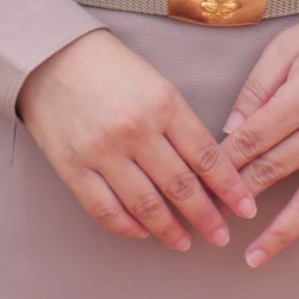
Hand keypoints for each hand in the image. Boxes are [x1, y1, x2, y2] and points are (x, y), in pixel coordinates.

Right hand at [18, 29, 257, 252]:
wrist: (53, 56)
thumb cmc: (111, 68)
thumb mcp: (157, 84)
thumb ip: (180, 124)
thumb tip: (207, 169)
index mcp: (163, 103)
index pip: (206, 156)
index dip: (229, 188)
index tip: (245, 207)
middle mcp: (135, 129)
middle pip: (181, 186)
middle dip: (206, 217)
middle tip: (221, 236)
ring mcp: (102, 150)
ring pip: (145, 204)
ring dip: (170, 230)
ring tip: (184, 242)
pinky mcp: (73, 166)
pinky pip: (104, 209)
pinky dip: (126, 227)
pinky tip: (142, 232)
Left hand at [219, 14, 298, 268]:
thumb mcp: (287, 48)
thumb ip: (256, 87)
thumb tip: (230, 128)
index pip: (251, 142)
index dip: (223, 165)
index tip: (201, 184)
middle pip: (273, 173)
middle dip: (238, 199)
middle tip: (213, 221)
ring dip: (281, 234)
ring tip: (255, 258)